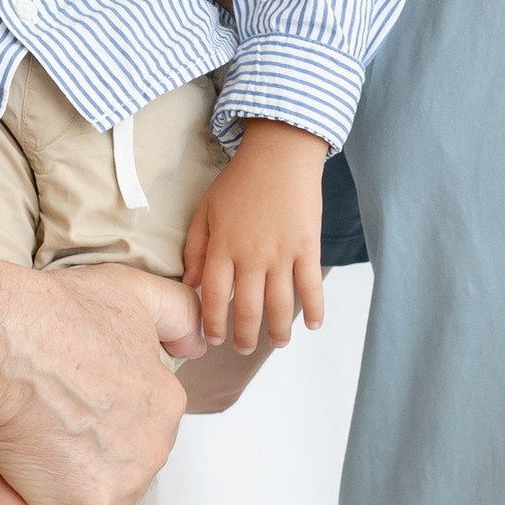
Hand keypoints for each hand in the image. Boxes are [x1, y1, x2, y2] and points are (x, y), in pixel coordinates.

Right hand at [0, 262, 197, 504]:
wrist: (2, 342)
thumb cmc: (53, 311)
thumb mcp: (129, 291)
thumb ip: (175, 312)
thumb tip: (199, 344)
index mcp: (164, 400)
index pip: (145, 431)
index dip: (108, 431)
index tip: (74, 424)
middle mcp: (153, 446)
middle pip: (130, 475)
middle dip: (97, 471)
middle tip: (48, 453)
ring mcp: (122, 485)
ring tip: (38, 488)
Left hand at [182, 120, 327, 352]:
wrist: (279, 155)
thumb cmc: (240, 181)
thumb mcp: (206, 209)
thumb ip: (195, 248)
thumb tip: (190, 284)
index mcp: (223, 248)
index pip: (213, 296)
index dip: (213, 323)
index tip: (213, 339)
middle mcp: (251, 257)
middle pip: (246, 308)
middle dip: (243, 335)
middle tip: (241, 349)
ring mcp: (281, 254)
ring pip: (279, 305)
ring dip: (277, 331)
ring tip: (276, 343)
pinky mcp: (307, 248)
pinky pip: (311, 286)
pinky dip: (314, 309)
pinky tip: (313, 326)